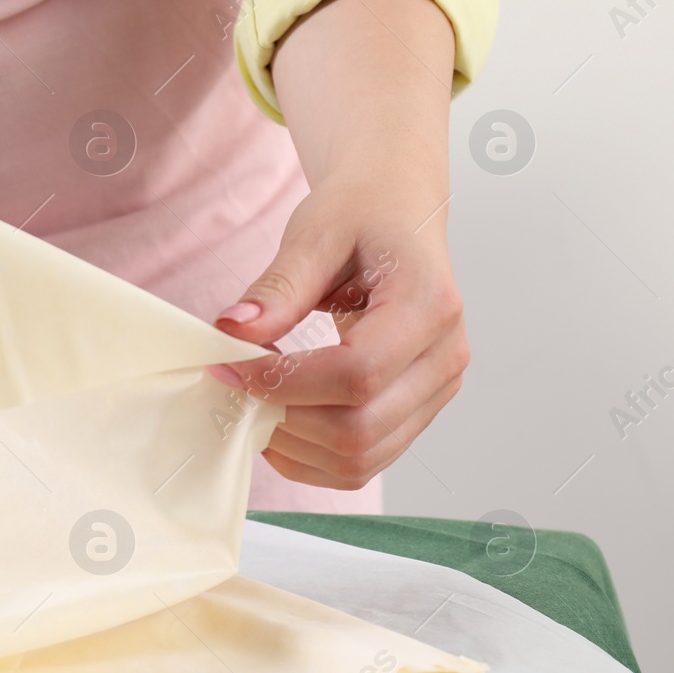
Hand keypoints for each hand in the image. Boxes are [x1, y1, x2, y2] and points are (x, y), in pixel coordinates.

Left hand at [208, 176, 466, 488]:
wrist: (396, 211)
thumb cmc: (362, 213)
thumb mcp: (316, 233)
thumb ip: (279, 286)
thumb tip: (234, 331)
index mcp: (429, 305)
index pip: (356, 374)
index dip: (283, 383)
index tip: (228, 365)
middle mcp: (445, 357)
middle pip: (359, 429)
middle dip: (284, 418)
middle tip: (235, 385)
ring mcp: (436, 391)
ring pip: (361, 459)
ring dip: (294, 445)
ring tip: (254, 401)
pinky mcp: (417, 411)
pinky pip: (364, 462)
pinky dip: (312, 456)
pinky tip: (278, 420)